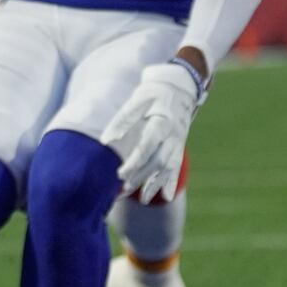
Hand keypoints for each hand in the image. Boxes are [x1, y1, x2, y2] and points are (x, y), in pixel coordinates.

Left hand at [101, 59, 203, 203]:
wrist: (179, 86)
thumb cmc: (153, 93)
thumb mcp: (136, 101)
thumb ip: (122, 122)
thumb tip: (106, 141)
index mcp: (160, 123)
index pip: (146, 148)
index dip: (134, 163)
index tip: (120, 174)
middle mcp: (172, 136)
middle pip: (157, 161)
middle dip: (141, 177)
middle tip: (124, 190)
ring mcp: (178, 142)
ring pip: (168, 167)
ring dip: (156, 184)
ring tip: (144, 200)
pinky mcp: (179, 145)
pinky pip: (177, 166)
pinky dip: (173, 182)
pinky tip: (167, 196)